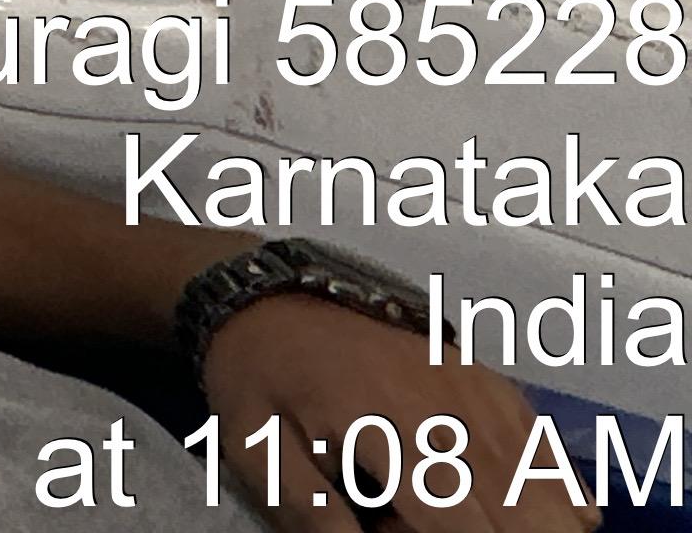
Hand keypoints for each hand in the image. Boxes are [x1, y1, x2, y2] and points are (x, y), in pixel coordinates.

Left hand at [200, 297, 590, 532]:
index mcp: (378, 423)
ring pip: (540, 482)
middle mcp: (439, 404)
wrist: (268, 300)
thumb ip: (308, 510)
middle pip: (513, 507)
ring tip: (465, 516)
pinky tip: (542, 514)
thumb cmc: (262, 379)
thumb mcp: (255, 448)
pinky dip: (555, 492)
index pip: (454, 517)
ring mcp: (472, 390)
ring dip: (524, 520)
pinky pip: (546, 450)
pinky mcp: (487, 383)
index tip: (404, 532)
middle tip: (411, 519)